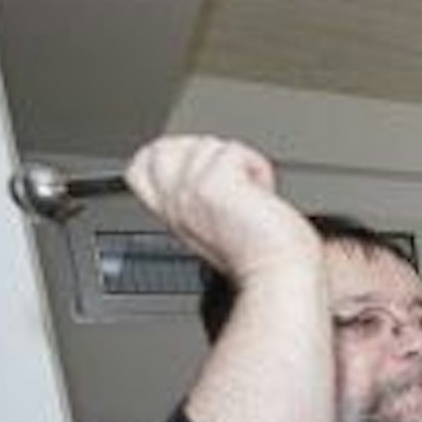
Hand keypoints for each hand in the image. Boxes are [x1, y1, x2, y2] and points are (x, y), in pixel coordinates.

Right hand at [123, 135, 318, 288]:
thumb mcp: (217, 223)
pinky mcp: (213, 186)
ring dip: (240, 163)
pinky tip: (263, 195)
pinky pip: (235, 150)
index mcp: (173, 214)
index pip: (141, 164)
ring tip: (252, 196)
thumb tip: (213, 165)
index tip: (208, 172)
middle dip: (205, 154)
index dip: (173, 154)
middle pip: (165, 145)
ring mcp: (190, 192)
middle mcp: (175, 203)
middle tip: (233, 185)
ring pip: (207, 143)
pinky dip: (259, 167)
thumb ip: (201, 196)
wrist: (280, 278)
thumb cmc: (265, 258)